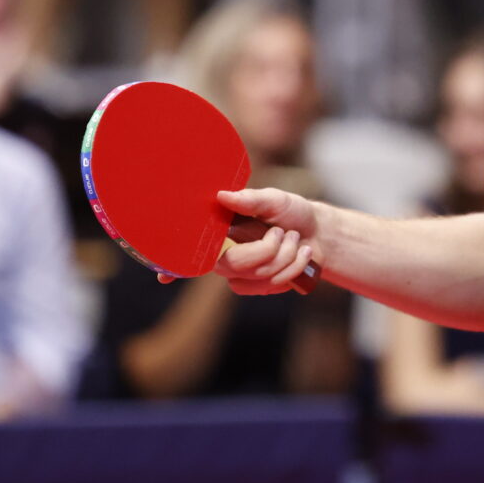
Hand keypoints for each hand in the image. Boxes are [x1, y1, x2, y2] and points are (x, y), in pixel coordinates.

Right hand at [152, 187, 320, 295]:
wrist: (320, 233)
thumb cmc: (291, 212)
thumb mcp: (273, 199)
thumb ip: (250, 199)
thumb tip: (221, 195)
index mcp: (221, 231)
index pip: (193, 250)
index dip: (175, 264)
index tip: (163, 275)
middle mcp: (226, 255)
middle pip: (232, 265)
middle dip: (267, 250)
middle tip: (281, 232)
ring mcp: (242, 274)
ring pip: (257, 276)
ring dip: (285, 256)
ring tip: (294, 240)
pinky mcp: (259, 287)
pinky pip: (271, 285)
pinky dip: (293, 267)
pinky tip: (300, 254)